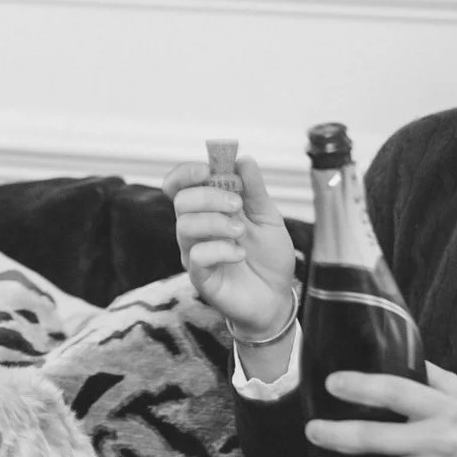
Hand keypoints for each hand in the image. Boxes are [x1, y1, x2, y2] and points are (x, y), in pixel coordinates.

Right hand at [163, 156, 296, 337]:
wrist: (277, 297)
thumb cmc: (268, 257)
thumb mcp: (268, 217)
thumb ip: (254, 190)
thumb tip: (242, 160)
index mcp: (208, 210)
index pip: (179, 186)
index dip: (186, 173)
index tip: (207, 169)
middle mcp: (196, 230)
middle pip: (181, 201)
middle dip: (209, 196)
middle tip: (237, 205)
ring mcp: (194, 253)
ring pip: (185, 226)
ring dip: (216, 222)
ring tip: (240, 232)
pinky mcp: (200, 277)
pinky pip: (197, 256)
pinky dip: (221, 249)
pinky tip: (239, 254)